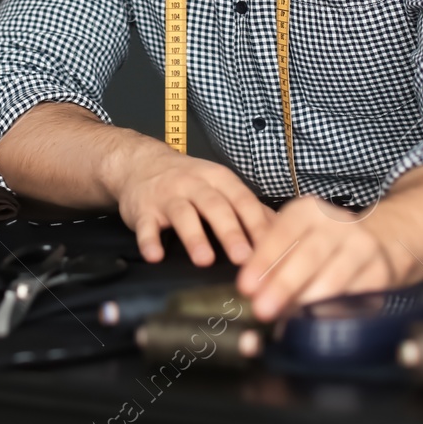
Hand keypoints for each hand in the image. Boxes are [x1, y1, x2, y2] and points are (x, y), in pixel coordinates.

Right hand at [109, 150, 275, 266]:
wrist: (140, 164)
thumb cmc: (188, 181)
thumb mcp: (220, 186)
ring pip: (183, 214)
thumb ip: (248, 208)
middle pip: (216, 207)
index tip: (273, 248)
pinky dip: (149, 240)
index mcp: (219, 180)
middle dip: (231, 232)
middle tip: (244, 258)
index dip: (258, 224)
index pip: (243, 201)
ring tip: (204, 260)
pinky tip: (156, 255)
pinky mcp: (143, 209)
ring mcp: (168, 196)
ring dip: (194, 237)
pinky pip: (146, 225)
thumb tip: (282, 230)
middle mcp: (195, 185)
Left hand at [234, 163, 422, 321]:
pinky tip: (319, 322)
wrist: (382, 239)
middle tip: (263, 308)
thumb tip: (248, 287)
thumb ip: (270, 256)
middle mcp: (338, 224)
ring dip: (310, 301)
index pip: (282, 233)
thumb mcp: (296, 236)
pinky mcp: (380, 273)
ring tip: (288, 320)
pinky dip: (337, 310)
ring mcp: (362, 248)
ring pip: (335, 276)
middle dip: (284, 284)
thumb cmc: (324, 243)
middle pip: (310, 254)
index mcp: (308, 211)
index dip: (264, 260)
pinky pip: (357, 294)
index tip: (247, 286)